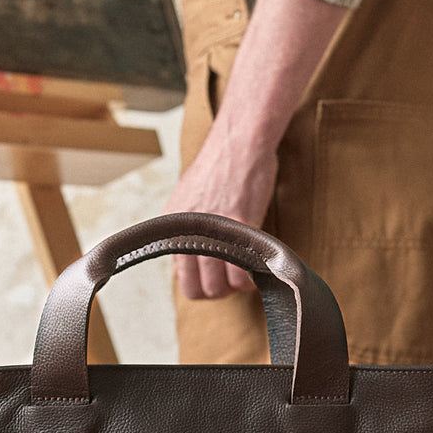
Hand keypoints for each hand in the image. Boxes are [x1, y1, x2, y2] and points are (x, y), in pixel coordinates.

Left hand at [165, 119, 277, 298]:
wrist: (239, 141)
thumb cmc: (221, 166)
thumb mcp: (190, 199)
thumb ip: (188, 230)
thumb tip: (193, 258)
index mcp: (172, 227)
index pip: (182, 279)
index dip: (205, 285)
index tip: (220, 278)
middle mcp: (186, 232)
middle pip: (200, 289)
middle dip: (221, 291)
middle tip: (238, 280)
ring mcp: (211, 231)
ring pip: (220, 285)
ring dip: (238, 286)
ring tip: (250, 274)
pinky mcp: (237, 225)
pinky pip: (241, 271)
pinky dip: (253, 278)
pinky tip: (260, 268)